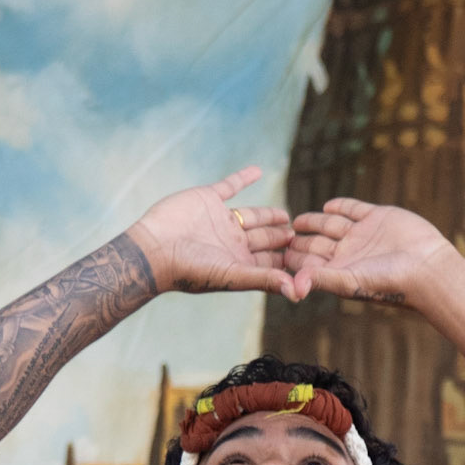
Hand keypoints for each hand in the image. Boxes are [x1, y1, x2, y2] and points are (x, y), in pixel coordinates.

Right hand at [129, 167, 295, 298]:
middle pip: (264, 238)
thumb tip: (299, 293)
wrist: (153, 249)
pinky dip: (243, 178)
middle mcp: (231, 242)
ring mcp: (220, 220)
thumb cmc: (190, 269)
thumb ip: (265, 280)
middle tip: (303, 236)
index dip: (289, 259)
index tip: (311, 258)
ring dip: (268, 215)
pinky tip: (258, 171)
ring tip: (286, 215)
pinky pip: (230, 186)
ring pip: (252, 215)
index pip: (271, 260)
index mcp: (239, 262)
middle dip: (282, 238)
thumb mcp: (232, 276)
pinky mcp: (208, 198)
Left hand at [284, 197, 454, 307]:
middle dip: (300, 239)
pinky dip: (341, 207)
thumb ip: (320, 279)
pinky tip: (328, 206)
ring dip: (315, 222)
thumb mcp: (349, 281)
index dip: (293, 258)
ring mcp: (363, 234)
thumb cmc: (388, 281)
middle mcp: (349, 253)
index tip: (274, 254)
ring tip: (297, 221)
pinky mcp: (378, 217)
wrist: (426, 266)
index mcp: (340, 270)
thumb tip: (291, 288)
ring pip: (332, 225)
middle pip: (317, 243)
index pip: (310, 262)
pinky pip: (354, 209)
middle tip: (279, 234)